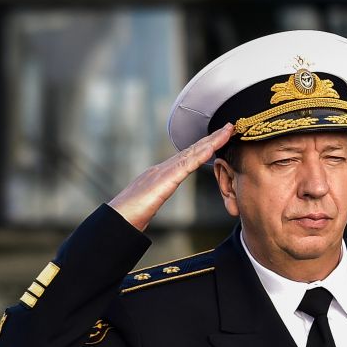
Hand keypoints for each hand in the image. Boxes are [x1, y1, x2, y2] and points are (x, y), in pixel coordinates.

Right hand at [108, 124, 231, 230]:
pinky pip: (185, 166)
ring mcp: (163, 172)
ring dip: (211, 141)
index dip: (205, 146)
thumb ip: (156, 195)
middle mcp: (163, 168)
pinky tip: (212, 149)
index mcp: (162, 174)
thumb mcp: (150, 203)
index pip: (188, 157)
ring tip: (227, 131)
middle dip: (212, 138)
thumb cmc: (131, 215)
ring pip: (192, 153)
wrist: (117, 220)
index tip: (221, 137)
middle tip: (230, 126)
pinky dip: (200, 156)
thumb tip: (156, 197)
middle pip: (192, 150)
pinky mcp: (164, 180)